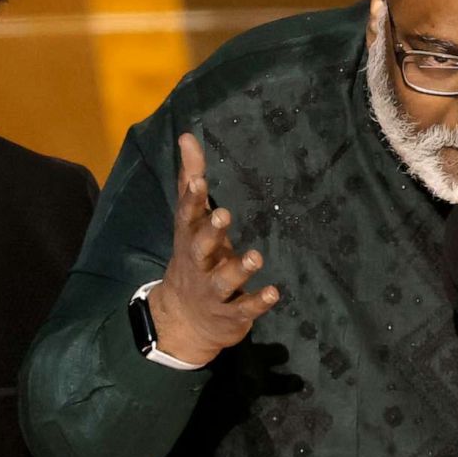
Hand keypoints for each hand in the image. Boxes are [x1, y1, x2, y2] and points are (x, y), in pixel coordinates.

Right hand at [148, 134, 279, 366]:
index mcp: (189, 238)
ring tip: (256, 257)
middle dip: (210, 233)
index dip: (192, 199)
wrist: (183, 320)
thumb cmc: (194, 258)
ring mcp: (212, 291)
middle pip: (200, 247)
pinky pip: (244, 308)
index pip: (187, 216)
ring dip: (238, 269)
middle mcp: (198, 264)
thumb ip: (191, 180)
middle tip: (224, 215)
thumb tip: (187, 137)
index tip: (199, 181)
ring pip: (223, 281)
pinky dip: (258, 302)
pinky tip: (274, 292)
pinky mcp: (230, 314)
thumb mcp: (190, 222)